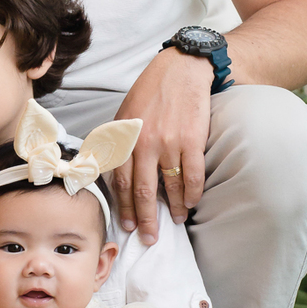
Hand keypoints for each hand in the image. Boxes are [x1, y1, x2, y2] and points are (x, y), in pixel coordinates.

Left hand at [113, 50, 211, 237]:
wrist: (181, 69)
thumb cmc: (151, 91)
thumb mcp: (125, 113)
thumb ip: (119, 142)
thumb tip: (114, 171)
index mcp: (124, 138)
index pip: (121, 182)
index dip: (124, 207)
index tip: (127, 225)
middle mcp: (144, 143)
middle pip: (142, 191)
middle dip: (145, 219)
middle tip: (149, 238)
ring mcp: (169, 143)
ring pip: (169, 187)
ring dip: (173, 208)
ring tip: (174, 220)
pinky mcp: (192, 140)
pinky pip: (192, 176)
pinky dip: (192, 193)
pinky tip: (191, 202)